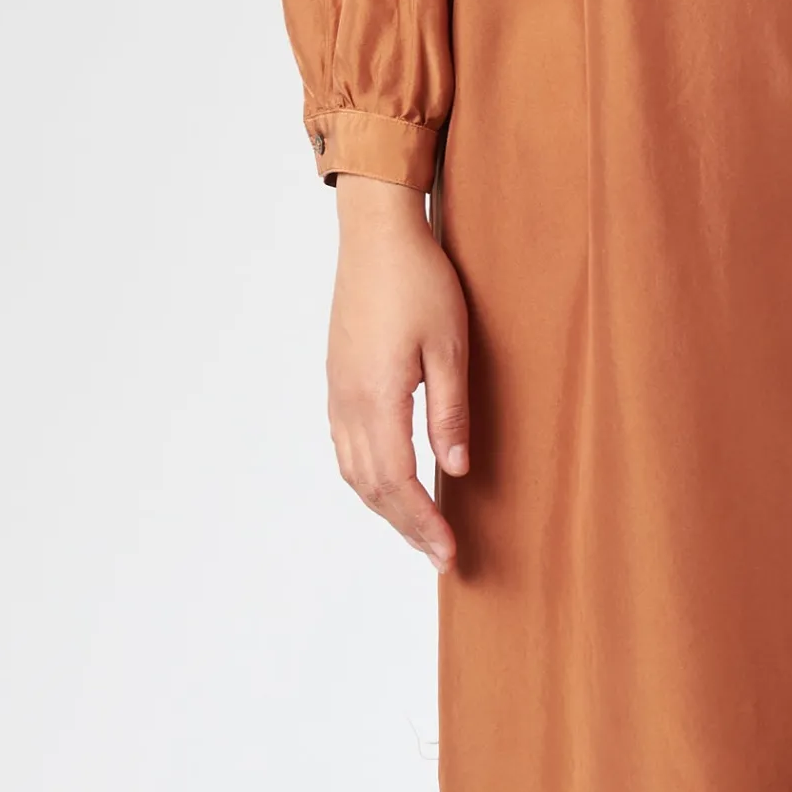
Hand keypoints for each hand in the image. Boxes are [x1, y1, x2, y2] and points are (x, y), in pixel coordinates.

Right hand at [326, 175, 469, 570]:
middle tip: (439, 556)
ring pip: (353, 470)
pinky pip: (347, 447)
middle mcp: (348, 403)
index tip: (448, 554)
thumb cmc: (419, 281)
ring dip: (385, 506)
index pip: (396, 482)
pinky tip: (390, 482)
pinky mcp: (338, 379)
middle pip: (371, 486)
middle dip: (406, 526)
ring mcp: (338, 392)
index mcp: (375, 398)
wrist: (376, 235)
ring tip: (419, 529)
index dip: (422, 523)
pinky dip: (368, 478)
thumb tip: (453, 469)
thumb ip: (450, 411)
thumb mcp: (450, 346)